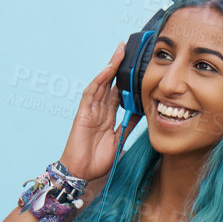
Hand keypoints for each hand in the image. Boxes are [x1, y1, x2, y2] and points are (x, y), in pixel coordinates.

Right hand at [59, 42, 133, 181]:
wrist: (81, 173)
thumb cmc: (97, 160)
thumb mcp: (119, 140)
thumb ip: (128, 125)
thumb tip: (141, 113)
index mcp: (108, 116)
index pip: (118, 92)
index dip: (127, 79)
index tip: (137, 66)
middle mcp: (99, 110)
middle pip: (110, 83)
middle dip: (118, 66)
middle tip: (128, 48)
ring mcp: (90, 110)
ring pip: (102, 83)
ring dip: (110, 67)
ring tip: (120, 51)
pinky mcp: (83, 113)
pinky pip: (91, 93)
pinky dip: (99, 80)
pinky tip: (108, 70)